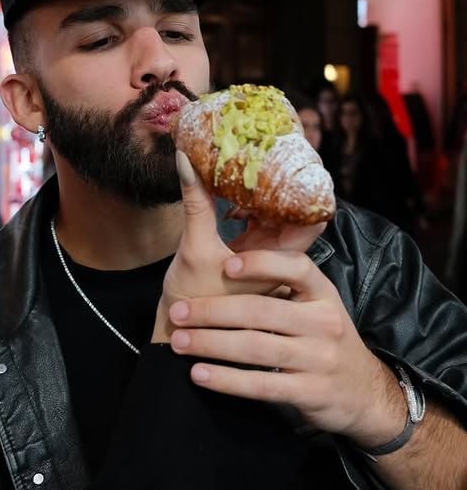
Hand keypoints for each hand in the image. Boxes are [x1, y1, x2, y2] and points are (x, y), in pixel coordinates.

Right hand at [152, 152, 324, 340]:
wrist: (179, 337)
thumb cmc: (193, 300)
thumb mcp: (194, 247)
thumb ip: (196, 202)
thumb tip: (187, 158)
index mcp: (279, 260)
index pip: (310, 219)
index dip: (306, 188)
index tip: (292, 160)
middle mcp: (278, 258)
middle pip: (293, 211)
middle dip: (280, 182)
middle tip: (266, 152)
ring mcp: (264, 257)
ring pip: (275, 217)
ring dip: (263, 194)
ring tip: (247, 167)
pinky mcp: (248, 258)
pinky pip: (258, 225)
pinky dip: (249, 207)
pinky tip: (232, 197)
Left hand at [168, 247, 403, 443]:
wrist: (364, 393)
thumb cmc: (325, 338)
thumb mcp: (316, 305)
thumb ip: (283, 285)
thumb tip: (227, 258)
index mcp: (323, 293)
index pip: (296, 267)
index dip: (260, 263)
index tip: (224, 264)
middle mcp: (323, 322)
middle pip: (260, 311)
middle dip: (212, 311)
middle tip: (177, 312)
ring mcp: (318, 358)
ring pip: (255, 348)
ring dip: (211, 344)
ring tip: (179, 341)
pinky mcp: (309, 392)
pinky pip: (260, 384)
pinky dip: (226, 380)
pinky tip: (200, 374)